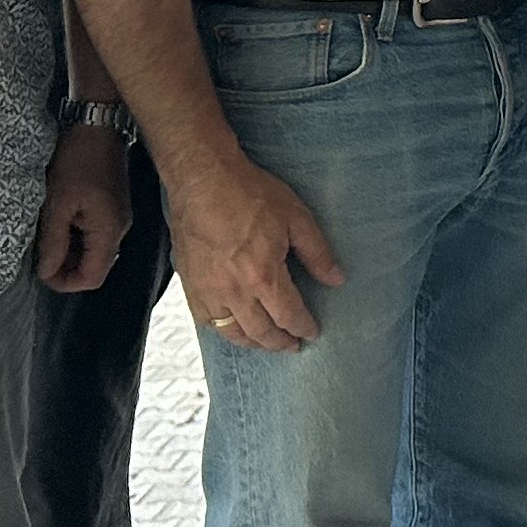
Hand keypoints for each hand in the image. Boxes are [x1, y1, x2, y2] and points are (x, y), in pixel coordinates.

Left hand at [30, 123, 132, 291]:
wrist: (97, 127)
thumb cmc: (78, 161)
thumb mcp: (58, 203)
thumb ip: (53, 242)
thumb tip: (46, 273)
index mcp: (109, 232)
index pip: (91, 277)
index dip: (65, 282)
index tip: (40, 271)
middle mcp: (119, 230)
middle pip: (94, 267)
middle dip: (65, 267)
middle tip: (38, 253)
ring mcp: (117, 218)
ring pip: (92, 251)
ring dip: (68, 250)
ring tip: (45, 234)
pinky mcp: (112, 208)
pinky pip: (94, 234)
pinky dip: (75, 235)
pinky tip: (58, 220)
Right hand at [165, 151, 341, 353]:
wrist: (202, 180)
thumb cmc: (249, 194)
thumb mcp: (296, 218)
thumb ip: (317, 253)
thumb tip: (337, 280)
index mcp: (264, 277)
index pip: (289, 315)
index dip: (303, 327)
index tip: (312, 332)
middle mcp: (235, 292)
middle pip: (261, 332)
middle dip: (280, 342)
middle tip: (292, 345)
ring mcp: (208, 291)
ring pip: (231, 332)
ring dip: (252, 342)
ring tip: (265, 343)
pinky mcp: (189, 283)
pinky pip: (205, 320)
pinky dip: (221, 330)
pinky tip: (230, 328)